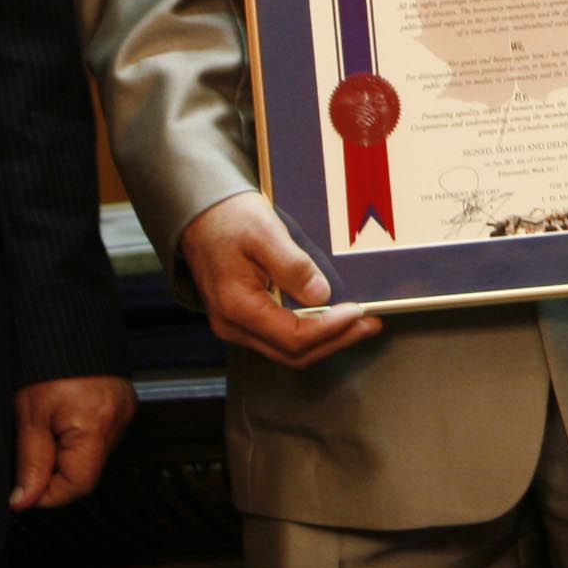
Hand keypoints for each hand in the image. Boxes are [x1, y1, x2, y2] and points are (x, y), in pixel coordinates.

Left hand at [11, 374, 137, 509]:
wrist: (66, 323)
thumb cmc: (46, 362)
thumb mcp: (29, 416)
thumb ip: (30, 462)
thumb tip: (24, 499)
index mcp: (95, 425)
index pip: (77, 485)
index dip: (48, 494)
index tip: (25, 491)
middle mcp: (117, 422)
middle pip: (88, 472)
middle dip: (56, 473)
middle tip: (31, 456)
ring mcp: (124, 413)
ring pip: (94, 456)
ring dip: (69, 456)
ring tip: (48, 431)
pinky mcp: (124, 405)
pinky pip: (102, 437)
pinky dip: (81, 438)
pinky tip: (65, 422)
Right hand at [179, 191, 381, 367]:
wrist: (199, 214)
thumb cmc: (227, 219)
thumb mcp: (264, 233)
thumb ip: (292, 266)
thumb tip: (321, 295)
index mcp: (236, 307)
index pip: (293, 336)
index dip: (331, 328)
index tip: (358, 312)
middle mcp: (234, 326)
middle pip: (294, 353)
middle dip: (336, 340)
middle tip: (369, 324)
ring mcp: (237, 326)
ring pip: (289, 350)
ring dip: (327, 340)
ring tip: (358, 324)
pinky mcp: (244, 320)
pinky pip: (281, 338)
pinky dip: (311, 333)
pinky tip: (331, 319)